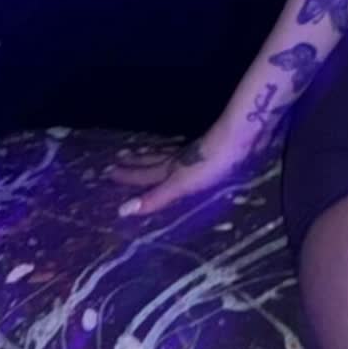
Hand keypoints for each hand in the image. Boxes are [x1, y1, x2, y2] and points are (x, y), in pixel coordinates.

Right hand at [105, 121, 261, 218]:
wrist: (238, 138)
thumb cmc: (210, 165)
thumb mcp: (180, 186)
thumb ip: (155, 197)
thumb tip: (122, 210)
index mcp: (170, 171)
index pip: (144, 175)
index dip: (128, 176)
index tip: (108, 172)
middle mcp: (178, 160)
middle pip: (152, 160)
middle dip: (136, 162)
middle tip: (120, 156)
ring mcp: (194, 153)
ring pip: (166, 152)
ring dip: (152, 152)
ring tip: (141, 149)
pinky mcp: (209, 148)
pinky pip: (184, 148)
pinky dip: (176, 148)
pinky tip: (180, 147)